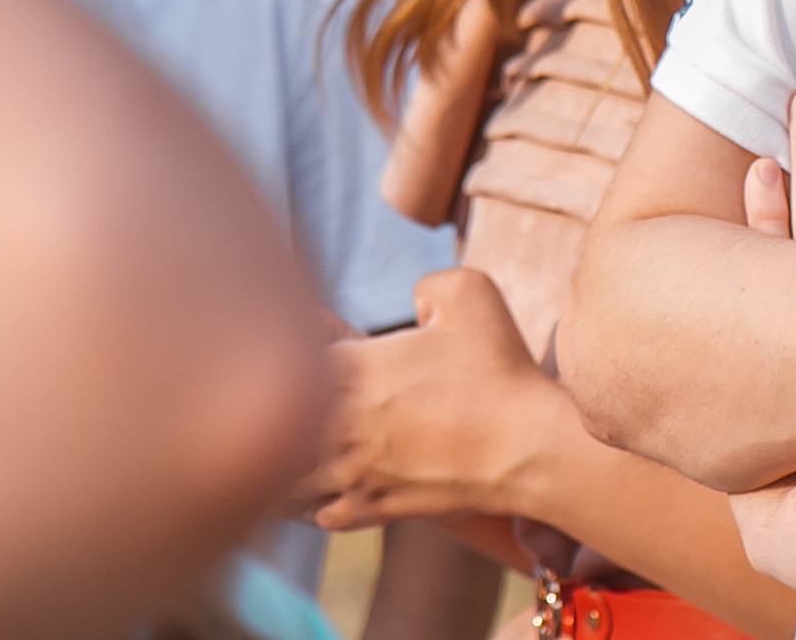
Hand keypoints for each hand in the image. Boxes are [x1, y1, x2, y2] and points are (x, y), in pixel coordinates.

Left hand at [295, 267, 573, 528]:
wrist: (526, 447)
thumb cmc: (500, 369)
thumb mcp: (471, 291)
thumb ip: (427, 282)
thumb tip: (411, 301)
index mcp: (350, 368)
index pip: (282, 353)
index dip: (294, 345)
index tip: (321, 343)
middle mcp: (336, 423)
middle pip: (269, 419)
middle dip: (278, 404)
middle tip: (303, 394)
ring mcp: (348, 472)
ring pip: (281, 476)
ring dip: (286, 460)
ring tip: (302, 447)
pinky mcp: (369, 508)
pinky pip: (315, 513)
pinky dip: (313, 502)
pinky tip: (331, 485)